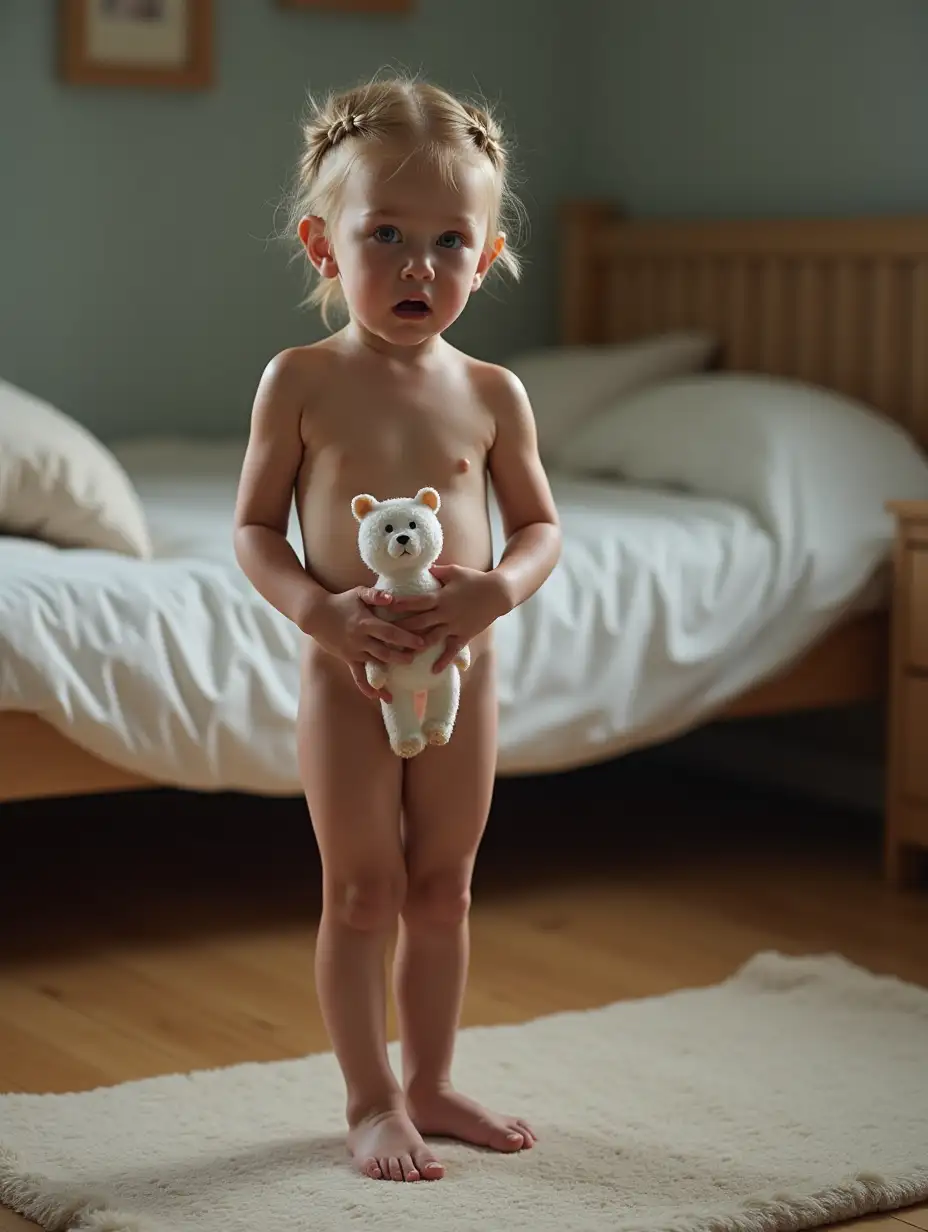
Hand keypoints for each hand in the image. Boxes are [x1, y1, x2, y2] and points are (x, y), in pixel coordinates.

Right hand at [305, 586, 435, 701]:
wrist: (316, 614)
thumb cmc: (341, 601)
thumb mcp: (358, 593)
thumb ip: (375, 595)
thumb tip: (392, 599)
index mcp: (366, 623)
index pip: (390, 632)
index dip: (407, 638)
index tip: (422, 643)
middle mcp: (361, 639)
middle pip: (386, 651)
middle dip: (402, 657)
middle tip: (416, 659)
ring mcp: (354, 651)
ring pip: (375, 664)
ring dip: (390, 673)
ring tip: (403, 680)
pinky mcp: (348, 659)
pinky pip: (358, 676)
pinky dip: (367, 688)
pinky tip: (377, 697)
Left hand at [395, 565, 508, 673]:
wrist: (498, 593)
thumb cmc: (475, 579)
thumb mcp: (454, 571)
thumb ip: (437, 571)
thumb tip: (421, 569)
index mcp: (441, 597)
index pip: (416, 602)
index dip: (400, 604)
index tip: (385, 607)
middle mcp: (445, 613)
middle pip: (419, 622)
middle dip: (401, 629)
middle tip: (384, 635)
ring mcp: (454, 626)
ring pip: (431, 639)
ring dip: (416, 647)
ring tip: (400, 655)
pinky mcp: (464, 635)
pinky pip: (452, 650)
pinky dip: (443, 661)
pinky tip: (433, 671)